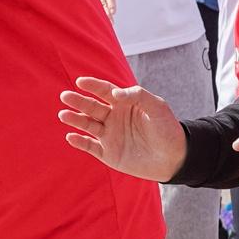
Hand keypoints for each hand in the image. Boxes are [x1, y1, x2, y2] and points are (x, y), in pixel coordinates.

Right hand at [57, 74, 188, 181]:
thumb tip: (114, 93)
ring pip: (88, 125)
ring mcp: (110, 136)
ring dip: (75, 120)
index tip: (80, 81)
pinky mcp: (109, 154)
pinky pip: (91, 147)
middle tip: (65, 96)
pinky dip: (80, 142)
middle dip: (78, 101)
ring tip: (64, 115)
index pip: (104, 91)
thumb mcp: (157, 106)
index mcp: (124, 104)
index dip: (92, 85)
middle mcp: (114, 118)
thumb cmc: (167, 128)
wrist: (174, 157)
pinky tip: (71, 136)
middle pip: (92, 107)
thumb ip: (137, 95)